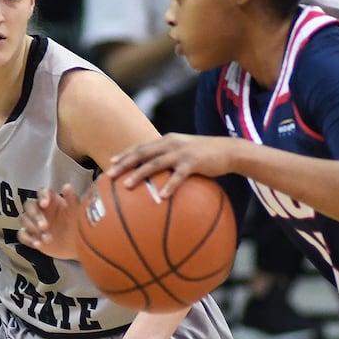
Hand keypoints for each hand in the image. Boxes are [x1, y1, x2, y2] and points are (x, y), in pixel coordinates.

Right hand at [18, 183, 79, 259]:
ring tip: (48, 239)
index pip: (42, 192)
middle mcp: (40, 209)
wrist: (74, 245)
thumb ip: (71, 199)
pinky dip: (28, 240)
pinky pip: (22, 235)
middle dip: (36, 216)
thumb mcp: (75, 212)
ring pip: (25, 220)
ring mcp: (33, 222)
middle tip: (45, 226)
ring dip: (34, 229)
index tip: (45, 204)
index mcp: (51, 200)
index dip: (42, 197)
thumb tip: (67, 186)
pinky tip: (38, 244)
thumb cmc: (74, 225)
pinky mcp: (30, 235)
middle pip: (30, 206)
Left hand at [106, 134, 233, 197]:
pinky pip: (178, 176)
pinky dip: (169, 186)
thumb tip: (156, 176)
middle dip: (124, 164)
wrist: (229, 150)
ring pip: (155, 163)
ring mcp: (181, 152)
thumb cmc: (204, 156)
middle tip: (109, 175)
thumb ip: (169, 160)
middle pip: (142, 153)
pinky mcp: (193, 163)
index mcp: (166, 141)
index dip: (125, 154)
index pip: (141, 147)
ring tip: (127, 186)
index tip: (110, 162)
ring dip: (139, 174)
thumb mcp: (184, 154)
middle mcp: (170, 144)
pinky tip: (162, 197)